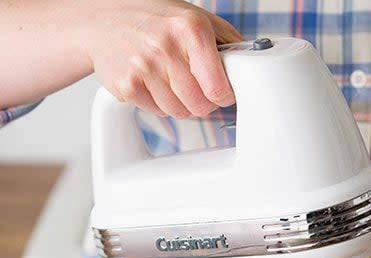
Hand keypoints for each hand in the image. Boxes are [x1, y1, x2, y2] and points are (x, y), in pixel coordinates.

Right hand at [84, 0, 242, 117]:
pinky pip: (158, 112)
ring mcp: (144, 67)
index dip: (225, 95)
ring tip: (172, 81)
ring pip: (180, 113)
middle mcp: (165, 46)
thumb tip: (254, 65)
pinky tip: (154, 83)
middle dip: (203, 102)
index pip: (218, 88)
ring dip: (181, 104)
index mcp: (190, 29)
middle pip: (201, 106)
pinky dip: (160, 104)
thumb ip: (229, 44)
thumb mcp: (197, 19)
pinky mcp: (127, 85)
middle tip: (196, 87)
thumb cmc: (157, 19)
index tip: (222, 92)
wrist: (103, 19)